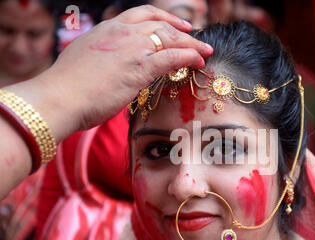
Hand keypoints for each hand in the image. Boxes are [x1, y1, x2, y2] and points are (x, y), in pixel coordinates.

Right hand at [4, 5, 212, 141]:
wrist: (58, 98)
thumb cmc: (68, 88)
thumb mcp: (86, 62)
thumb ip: (105, 59)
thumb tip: (115, 69)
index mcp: (106, 29)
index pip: (141, 16)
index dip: (163, 19)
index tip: (177, 27)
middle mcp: (121, 32)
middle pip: (160, 24)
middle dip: (183, 31)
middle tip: (197, 39)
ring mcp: (131, 47)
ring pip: (170, 38)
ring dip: (192, 44)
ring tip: (205, 52)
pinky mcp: (139, 66)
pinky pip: (172, 57)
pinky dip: (189, 56)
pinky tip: (199, 61)